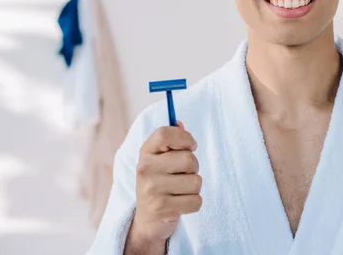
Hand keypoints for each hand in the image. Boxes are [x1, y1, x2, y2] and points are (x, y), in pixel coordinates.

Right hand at [128, 121, 201, 246]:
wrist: (148, 219)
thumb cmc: (160, 181)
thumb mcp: (161, 159)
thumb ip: (172, 140)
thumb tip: (179, 123)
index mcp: (145, 152)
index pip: (165, 133)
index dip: (185, 138)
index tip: (190, 147)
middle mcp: (145, 169)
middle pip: (189, 159)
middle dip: (194, 167)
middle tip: (183, 174)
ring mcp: (152, 190)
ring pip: (196, 181)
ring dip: (194, 187)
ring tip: (180, 190)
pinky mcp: (162, 209)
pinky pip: (197, 201)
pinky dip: (194, 203)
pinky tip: (180, 204)